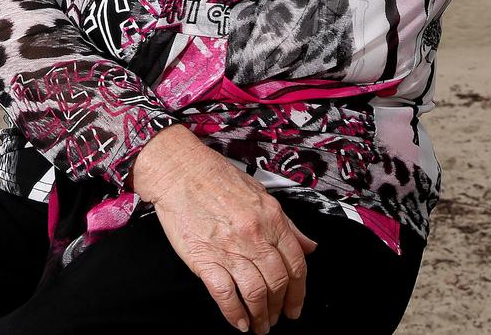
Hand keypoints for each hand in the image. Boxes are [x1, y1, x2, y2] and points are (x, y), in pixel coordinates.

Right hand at [130, 125, 317, 332]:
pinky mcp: (204, 259)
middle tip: (277, 319)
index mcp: (271, 218)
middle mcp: (254, 235)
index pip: (296, 263)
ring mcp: (229, 248)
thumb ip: (287, 224)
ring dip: (261, 316)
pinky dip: (235, 315)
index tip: (295, 305)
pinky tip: (240, 322)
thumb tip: (309, 246)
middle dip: (280, 307)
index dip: (299, 291)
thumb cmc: (218, 177)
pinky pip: (225, 295)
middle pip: (277, 282)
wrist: (181, 171)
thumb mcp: (261, 194)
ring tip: (260, 325)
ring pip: (255, 293)